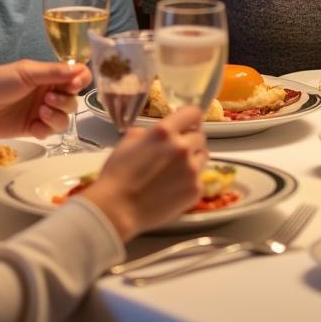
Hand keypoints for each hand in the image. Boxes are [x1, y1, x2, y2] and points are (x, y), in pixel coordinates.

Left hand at [0, 60, 91, 140]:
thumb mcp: (26, 73)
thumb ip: (53, 72)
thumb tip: (79, 69)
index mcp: (48, 75)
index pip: (77, 76)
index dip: (80, 80)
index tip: (74, 85)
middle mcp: (48, 92)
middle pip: (74, 100)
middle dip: (65, 101)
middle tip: (47, 98)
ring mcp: (42, 111)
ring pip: (65, 118)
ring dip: (57, 116)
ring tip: (41, 113)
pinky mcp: (34, 129)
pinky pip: (51, 133)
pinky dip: (46, 130)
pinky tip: (34, 127)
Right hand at [81, 106, 206, 243]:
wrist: (118, 208)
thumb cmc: (118, 173)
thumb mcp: (129, 140)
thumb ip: (151, 132)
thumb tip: (162, 134)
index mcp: (165, 131)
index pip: (193, 113)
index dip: (191, 117)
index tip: (188, 123)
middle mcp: (182, 147)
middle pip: (200, 136)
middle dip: (190, 140)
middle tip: (177, 150)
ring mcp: (191, 170)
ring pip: (202, 156)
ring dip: (193, 158)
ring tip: (177, 169)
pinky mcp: (195, 190)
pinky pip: (199, 178)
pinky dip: (190, 179)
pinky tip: (175, 186)